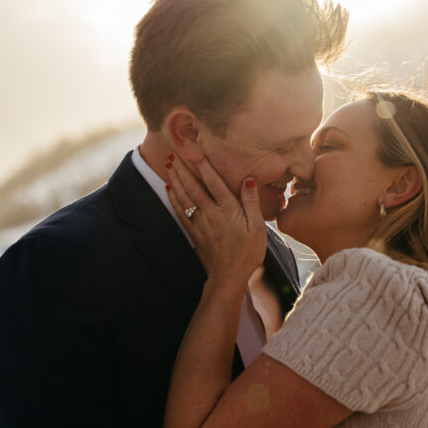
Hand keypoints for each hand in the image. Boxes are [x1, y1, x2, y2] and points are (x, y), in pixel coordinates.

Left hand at [166, 154, 266, 285]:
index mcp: (228, 210)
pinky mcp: (194, 233)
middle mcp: (211, 214)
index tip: (196, 149)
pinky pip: (181, 212)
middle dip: (183, 169)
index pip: (214, 182)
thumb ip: (251, 201)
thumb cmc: (248, 252)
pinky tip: (169, 189)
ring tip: (169, 165)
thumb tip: (248, 179)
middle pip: (194, 187)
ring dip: (176, 180)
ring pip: (185, 197)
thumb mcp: (258, 227)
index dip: (204, 165)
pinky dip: (174, 199)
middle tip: (174, 153)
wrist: (229, 277)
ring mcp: (200, 223)